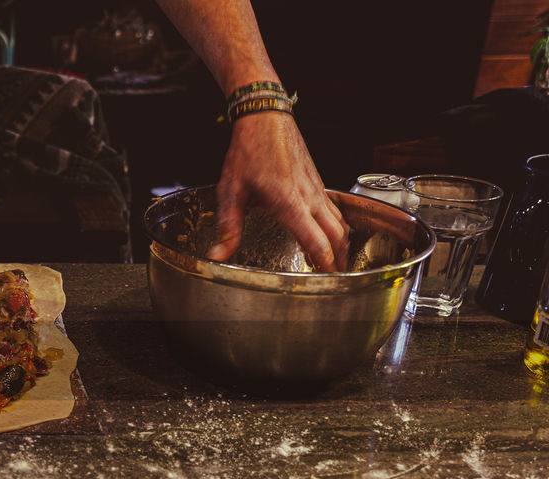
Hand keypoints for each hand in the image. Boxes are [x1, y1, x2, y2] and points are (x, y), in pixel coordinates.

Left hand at [211, 112, 347, 271]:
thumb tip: (217, 256)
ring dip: (341, 242)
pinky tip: (328, 232)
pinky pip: (334, 208)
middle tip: (335, 278)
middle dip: (339, 258)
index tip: (327, 279)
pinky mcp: (316, 181)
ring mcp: (316, 188)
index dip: (324, 262)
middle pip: (337, 233)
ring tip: (335, 260)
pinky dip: (337, 225)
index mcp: (288, 202)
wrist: (265, 118)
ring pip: (340, 220)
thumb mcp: (230, 192)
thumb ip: (228, 227)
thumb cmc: (248, 151)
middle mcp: (308, 196)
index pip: (315, 239)